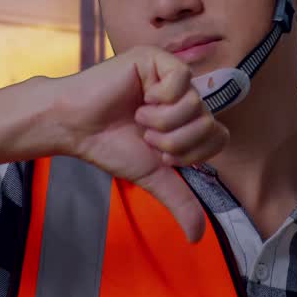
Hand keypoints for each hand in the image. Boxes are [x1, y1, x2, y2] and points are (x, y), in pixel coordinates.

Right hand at [48, 45, 228, 242]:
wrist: (77, 128)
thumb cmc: (111, 146)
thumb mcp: (153, 176)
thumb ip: (180, 201)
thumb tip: (197, 237)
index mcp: (188, 119)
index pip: (219, 136)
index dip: (192, 152)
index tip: (161, 154)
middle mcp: (185, 96)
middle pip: (208, 122)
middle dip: (174, 141)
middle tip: (146, 136)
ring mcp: (172, 76)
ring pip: (195, 104)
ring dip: (162, 122)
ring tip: (138, 118)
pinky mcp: (157, 59)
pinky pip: (181, 80)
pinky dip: (158, 99)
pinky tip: (139, 99)